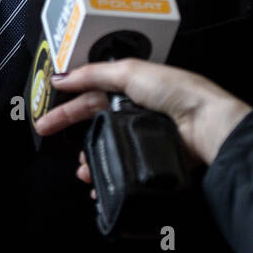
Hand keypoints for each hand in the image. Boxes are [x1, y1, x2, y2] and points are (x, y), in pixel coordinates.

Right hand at [35, 58, 250, 166]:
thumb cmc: (177, 91)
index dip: (69, 99)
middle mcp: (136, 109)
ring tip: (81, 166)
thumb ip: (94, 74)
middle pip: (94, 120)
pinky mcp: (149, 156)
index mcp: (132, 86)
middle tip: (46, 131)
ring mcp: (142, 134)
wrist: (206, 125)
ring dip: (89, 156)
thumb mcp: (130, 72)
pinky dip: (106, 172)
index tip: (49, 107)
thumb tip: (63, 76)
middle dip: (69, 127)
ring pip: (105, 145)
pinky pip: (121, 164)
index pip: (91, 92)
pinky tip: (97, 179)